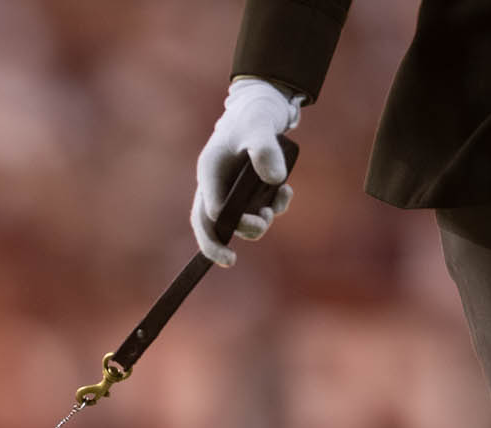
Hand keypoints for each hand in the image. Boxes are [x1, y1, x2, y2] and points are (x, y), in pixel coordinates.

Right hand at [191, 76, 300, 265]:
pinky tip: (285, 192)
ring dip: (259, 221)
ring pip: (240, 219)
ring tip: (276, 205)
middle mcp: (217, 184)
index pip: (205, 215)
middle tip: (253, 235)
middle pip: (214, 224)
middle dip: (235, 234)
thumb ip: (265, 149)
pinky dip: (274, 206)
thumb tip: (275, 181)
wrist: (264, 106)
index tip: (229, 257)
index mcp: (210, 171)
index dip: (213, 240)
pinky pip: (259, 208)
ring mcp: (233, 188)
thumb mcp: (261, 126)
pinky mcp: (251, 188)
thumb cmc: (255, 114)